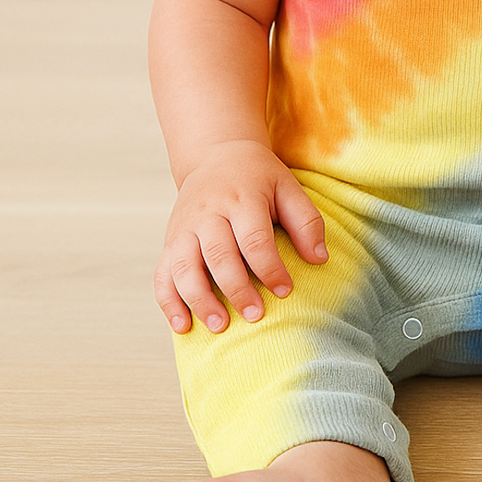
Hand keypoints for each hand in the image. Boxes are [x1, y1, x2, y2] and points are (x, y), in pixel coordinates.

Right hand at [153, 141, 327, 334]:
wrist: (215, 155)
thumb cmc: (258, 178)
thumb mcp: (287, 187)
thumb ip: (306, 221)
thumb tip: (320, 259)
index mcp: (241, 198)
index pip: (254, 238)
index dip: (270, 267)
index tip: (285, 291)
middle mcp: (208, 213)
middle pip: (219, 255)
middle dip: (236, 289)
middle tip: (255, 316)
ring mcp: (184, 229)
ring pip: (185, 267)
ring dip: (200, 300)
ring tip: (220, 326)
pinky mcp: (170, 242)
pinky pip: (162, 275)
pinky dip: (168, 302)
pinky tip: (183, 326)